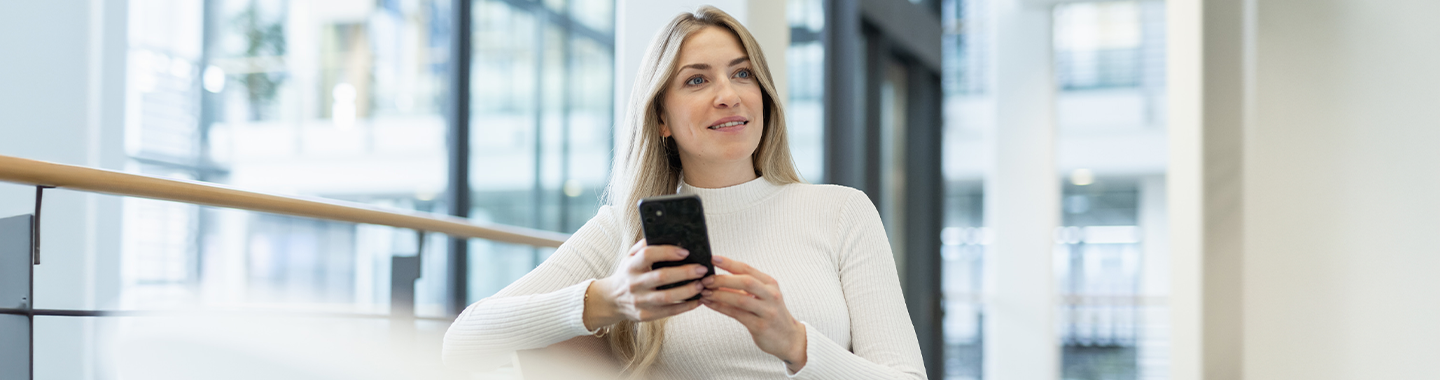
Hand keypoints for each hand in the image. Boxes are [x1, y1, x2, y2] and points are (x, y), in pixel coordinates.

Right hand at [583, 239, 706, 329]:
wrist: (611, 300)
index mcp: (631, 266)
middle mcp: (634, 283)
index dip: (667, 252)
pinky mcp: (645, 315)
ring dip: (687, 291)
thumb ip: (644, 246)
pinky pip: (668, 312)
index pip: (648, 255)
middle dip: (685, 272)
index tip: (685, 252)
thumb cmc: (627, 274)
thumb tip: (665, 235)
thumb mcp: (629, 257)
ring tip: (701, 285)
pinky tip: (697, 301)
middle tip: (701, 269)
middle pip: (662, 277)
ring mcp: (639, 301)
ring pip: (667, 297)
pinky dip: (685, 307)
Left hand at [699, 256, 807, 371]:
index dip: (729, 263)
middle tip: (705, 280)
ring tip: (704, 292)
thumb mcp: (764, 296)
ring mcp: (767, 311)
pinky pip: (736, 314)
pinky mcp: (760, 326)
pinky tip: (710, 304)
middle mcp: (771, 295)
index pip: (747, 269)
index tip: (712, 259)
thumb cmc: (771, 314)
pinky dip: (721, 308)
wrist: (789, 338)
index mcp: (770, 283)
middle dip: (723, 279)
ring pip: (740, 299)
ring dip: (719, 295)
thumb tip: (718, 277)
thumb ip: (746, 287)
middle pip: (746, 282)